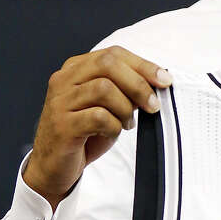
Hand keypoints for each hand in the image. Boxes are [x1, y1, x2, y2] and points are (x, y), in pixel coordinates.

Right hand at [23, 46, 171, 211]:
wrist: (55, 165)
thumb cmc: (85, 134)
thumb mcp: (109, 106)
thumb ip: (126, 91)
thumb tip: (158, 83)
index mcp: (76, 69)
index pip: (113, 54)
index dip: (143, 65)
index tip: (166, 81)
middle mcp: (64, 79)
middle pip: (108, 65)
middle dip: (138, 84)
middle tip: (153, 106)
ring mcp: (60, 101)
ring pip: (103, 89)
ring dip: (125, 108)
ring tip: (126, 123)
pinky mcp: (62, 125)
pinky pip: (98, 117)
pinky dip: (114, 127)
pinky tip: (112, 133)